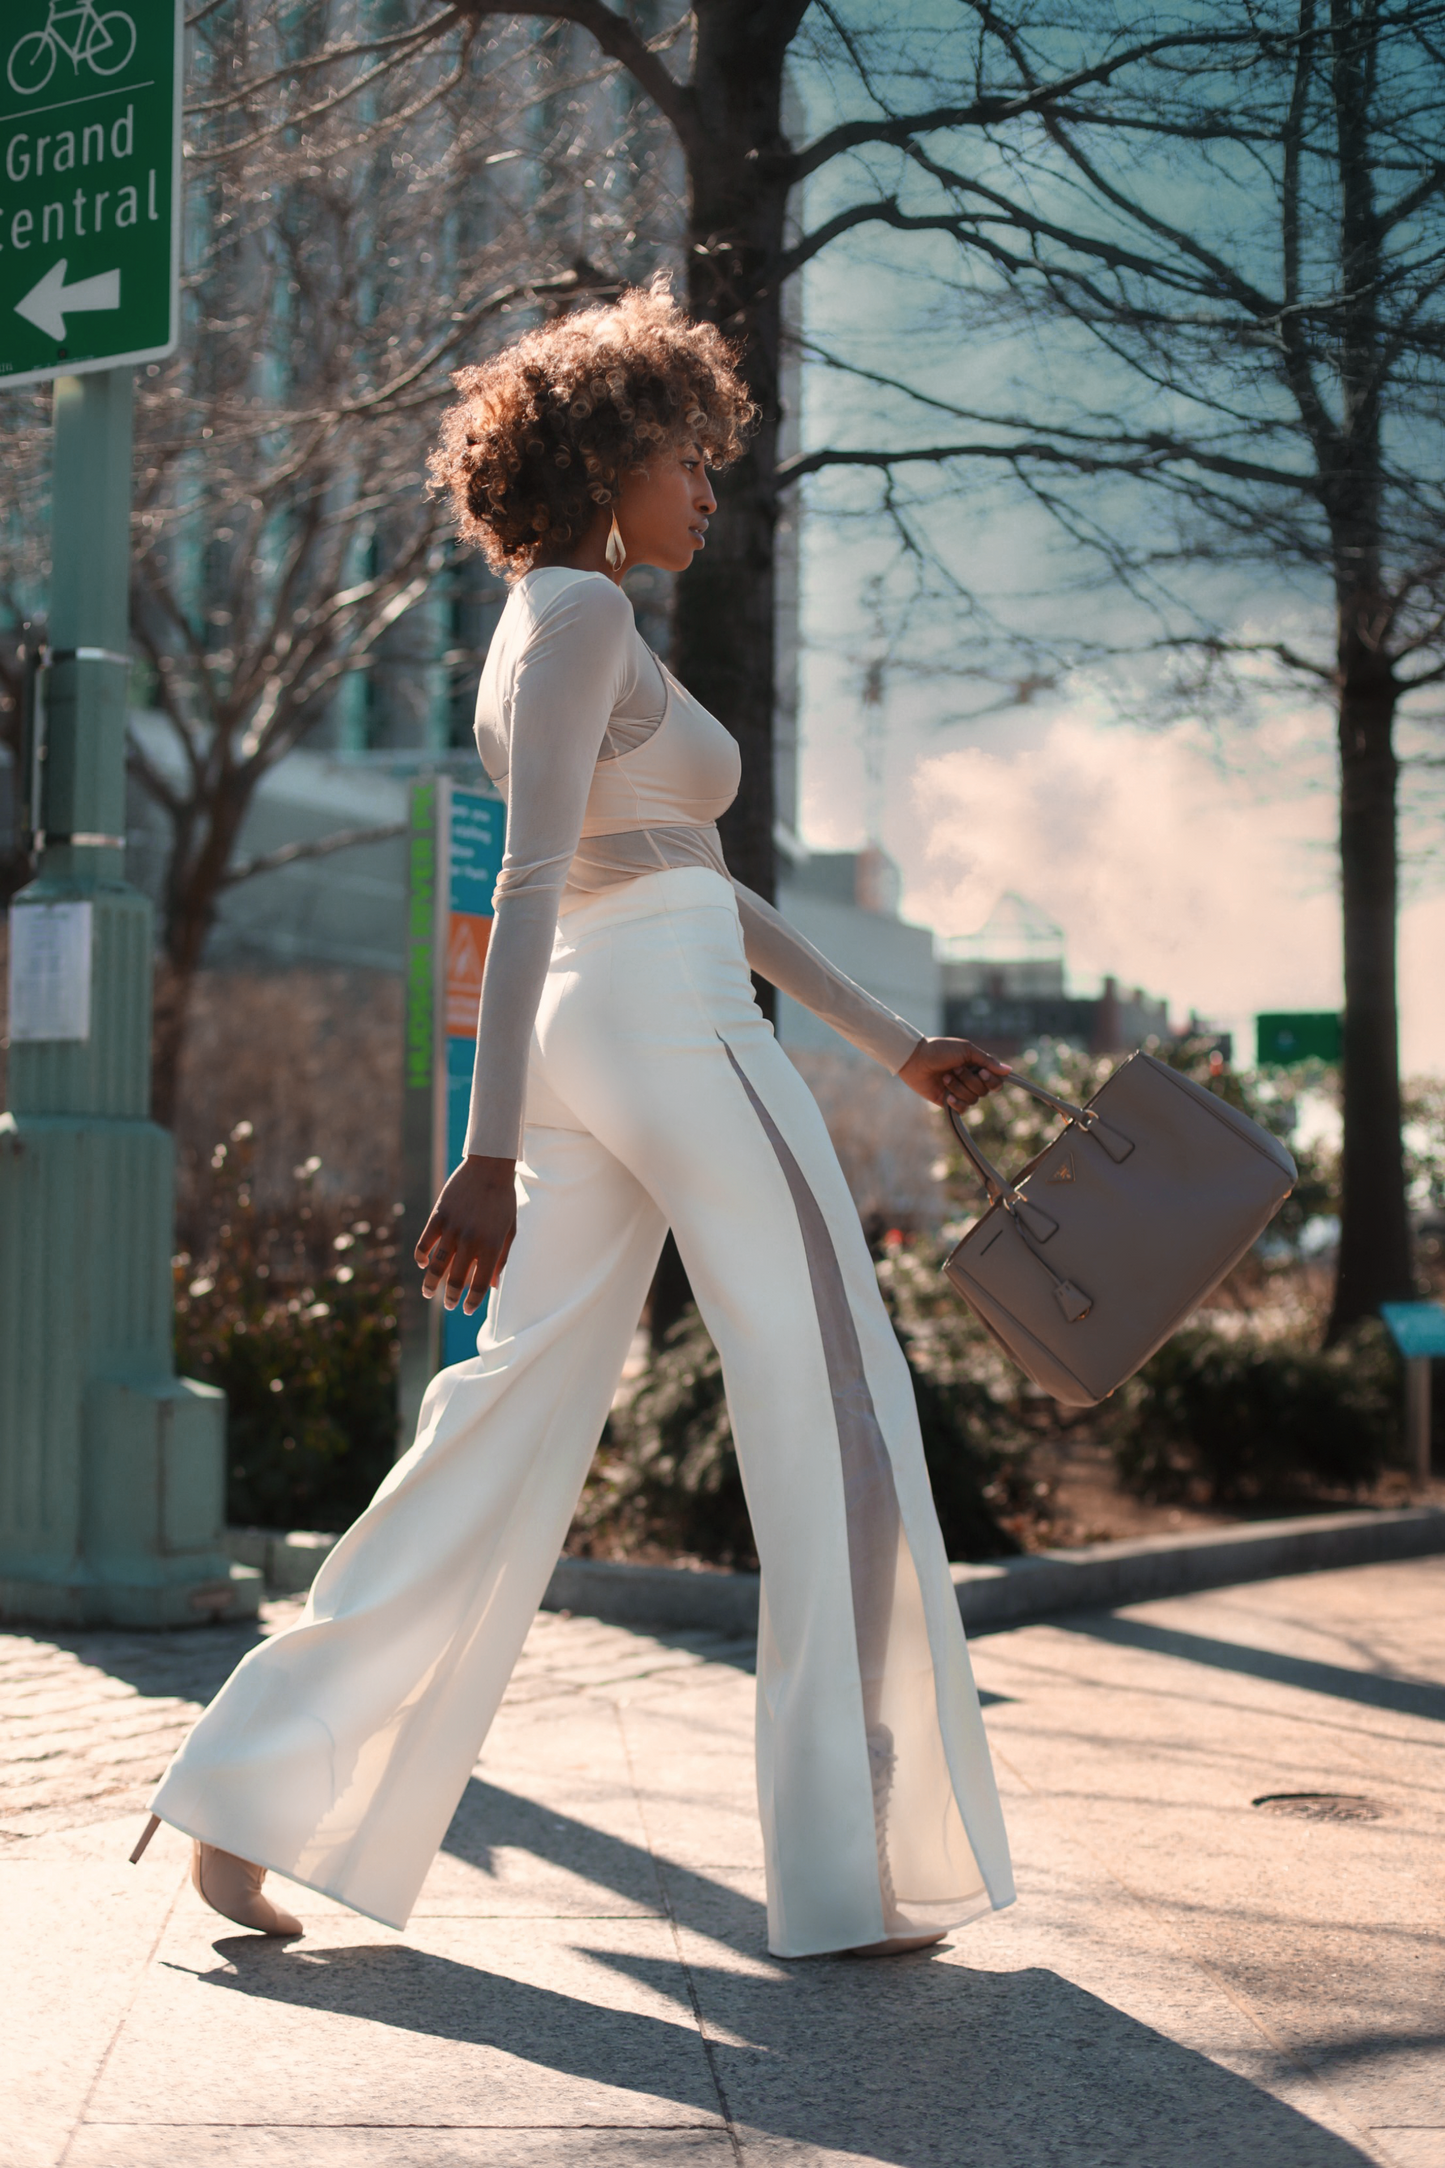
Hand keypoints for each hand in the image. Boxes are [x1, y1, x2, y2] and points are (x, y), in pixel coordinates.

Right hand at [414, 1155, 517, 1313]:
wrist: (490, 1168)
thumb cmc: (503, 1201)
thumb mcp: (509, 1230)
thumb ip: (502, 1258)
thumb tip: (495, 1285)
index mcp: (492, 1246)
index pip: (481, 1284)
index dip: (472, 1301)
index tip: (466, 1310)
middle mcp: (472, 1240)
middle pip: (456, 1279)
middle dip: (451, 1297)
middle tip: (448, 1305)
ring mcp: (453, 1228)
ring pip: (437, 1265)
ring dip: (431, 1283)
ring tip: (428, 1293)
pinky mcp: (439, 1216)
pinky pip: (424, 1243)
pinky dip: (421, 1256)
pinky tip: (423, 1263)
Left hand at [898, 1037, 1010, 1110]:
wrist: (916, 1059)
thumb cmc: (940, 1050)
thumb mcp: (965, 1050)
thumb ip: (987, 1061)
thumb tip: (1009, 1071)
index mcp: (978, 1067)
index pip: (996, 1082)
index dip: (991, 1080)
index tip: (980, 1072)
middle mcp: (971, 1080)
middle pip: (984, 1091)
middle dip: (969, 1080)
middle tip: (954, 1069)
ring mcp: (960, 1092)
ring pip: (972, 1100)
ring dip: (958, 1088)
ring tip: (945, 1077)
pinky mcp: (948, 1102)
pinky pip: (962, 1110)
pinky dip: (957, 1103)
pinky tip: (948, 1096)